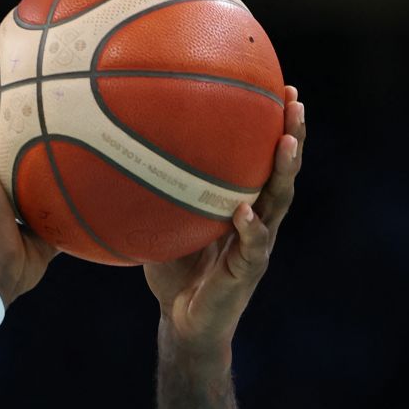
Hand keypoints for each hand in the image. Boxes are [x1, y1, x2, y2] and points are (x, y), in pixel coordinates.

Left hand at [144, 86, 305, 363]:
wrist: (183, 321)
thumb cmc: (173, 271)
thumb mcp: (162, 224)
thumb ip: (153, 195)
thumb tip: (114, 154)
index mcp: (242, 204)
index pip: (262, 157)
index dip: (273, 124)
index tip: (277, 86)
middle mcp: (258, 219)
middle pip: (282, 170)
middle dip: (292, 133)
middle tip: (293, 99)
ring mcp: (257, 245)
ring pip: (278, 202)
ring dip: (284, 172)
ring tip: (287, 142)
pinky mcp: (247, 272)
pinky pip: (253, 247)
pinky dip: (250, 229)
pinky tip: (244, 212)